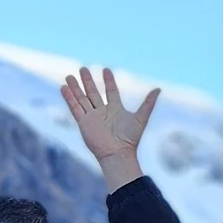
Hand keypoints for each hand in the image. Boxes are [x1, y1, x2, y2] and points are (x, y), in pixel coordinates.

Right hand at [60, 67, 160, 191]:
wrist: (118, 153)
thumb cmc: (130, 138)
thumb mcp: (141, 117)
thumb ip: (148, 103)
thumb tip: (158, 89)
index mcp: (116, 110)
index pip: (111, 92)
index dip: (109, 81)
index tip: (106, 70)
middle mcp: (103, 112)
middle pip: (93, 93)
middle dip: (88, 81)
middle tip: (83, 68)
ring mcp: (92, 117)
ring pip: (82, 99)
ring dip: (76, 87)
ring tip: (70, 75)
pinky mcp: (83, 123)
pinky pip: (75, 108)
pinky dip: (69, 98)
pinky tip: (64, 87)